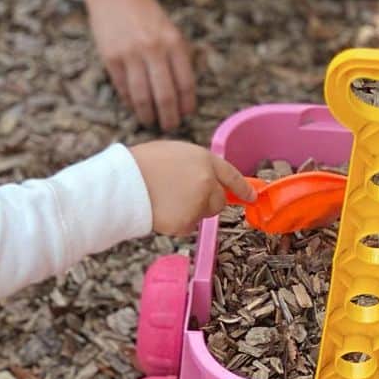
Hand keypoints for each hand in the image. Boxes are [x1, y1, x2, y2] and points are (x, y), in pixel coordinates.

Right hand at [86, 0, 195, 129]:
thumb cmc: (144, 8)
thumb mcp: (168, 26)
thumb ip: (176, 52)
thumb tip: (182, 86)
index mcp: (173, 40)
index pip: (185, 81)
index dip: (187, 102)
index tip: (187, 113)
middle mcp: (154, 49)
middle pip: (165, 94)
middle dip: (169, 116)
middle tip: (170, 127)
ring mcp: (131, 55)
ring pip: (142, 96)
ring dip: (147, 114)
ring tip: (150, 122)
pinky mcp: (111, 58)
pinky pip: (123, 88)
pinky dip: (129, 101)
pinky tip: (134, 107)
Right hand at [130, 141, 255, 235]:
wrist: (125, 183)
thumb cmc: (143, 164)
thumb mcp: (176, 152)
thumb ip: (196, 165)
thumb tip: (204, 178)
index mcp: (204, 159)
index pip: (231, 175)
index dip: (243, 187)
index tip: (252, 196)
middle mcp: (207, 181)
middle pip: (219, 200)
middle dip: (208, 202)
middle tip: (184, 198)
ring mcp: (198, 203)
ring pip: (202, 214)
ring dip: (191, 212)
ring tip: (166, 200)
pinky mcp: (187, 222)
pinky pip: (187, 226)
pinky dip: (177, 223)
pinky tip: (162, 211)